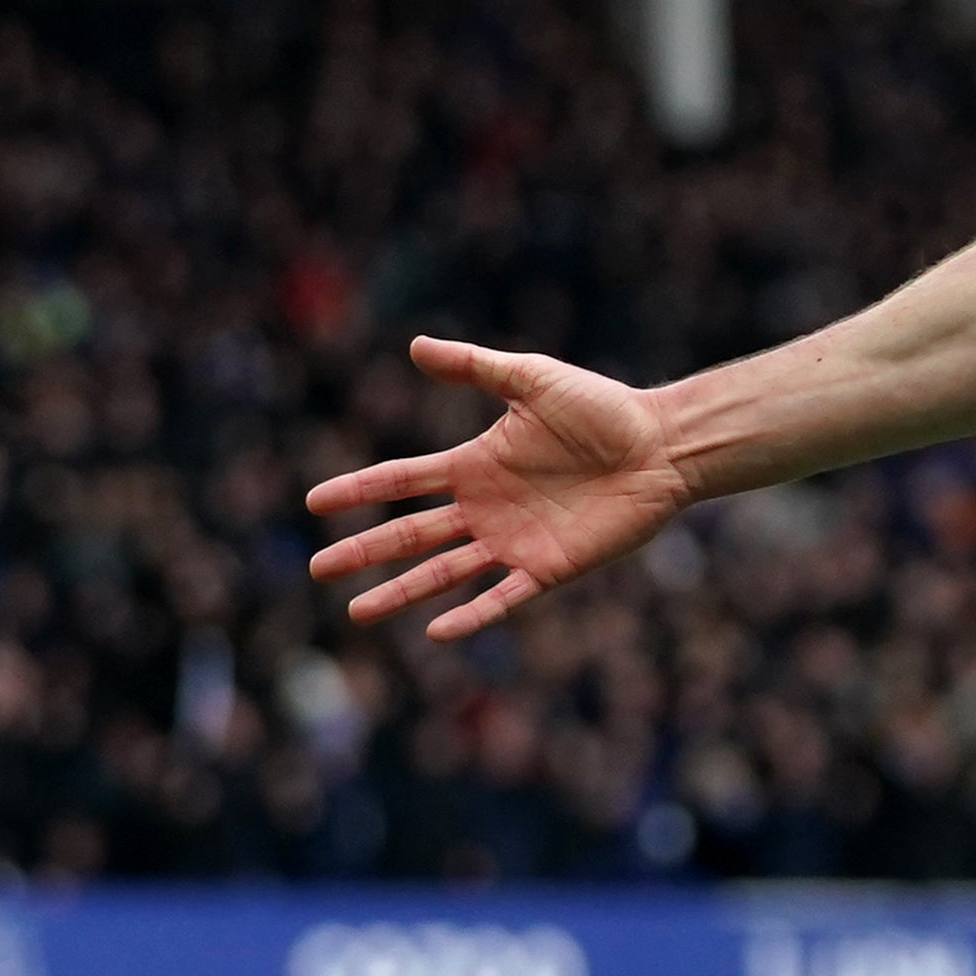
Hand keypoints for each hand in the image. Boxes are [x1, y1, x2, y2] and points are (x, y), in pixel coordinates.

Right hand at [305, 337, 695, 638]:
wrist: (662, 445)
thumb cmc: (603, 408)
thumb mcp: (532, 380)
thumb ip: (476, 367)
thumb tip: (415, 345)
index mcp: (475, 464)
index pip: (402, 480)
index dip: (359, 489)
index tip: (314, 502)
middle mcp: (485, 507)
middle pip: (411, 535)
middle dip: (363, 552)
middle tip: (318, 569)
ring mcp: (513, 540)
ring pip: (443, 572)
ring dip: (401, 592)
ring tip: (356, 612)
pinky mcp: (548, 567)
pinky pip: (502, 598)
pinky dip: (471, 616)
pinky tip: (436, 631)